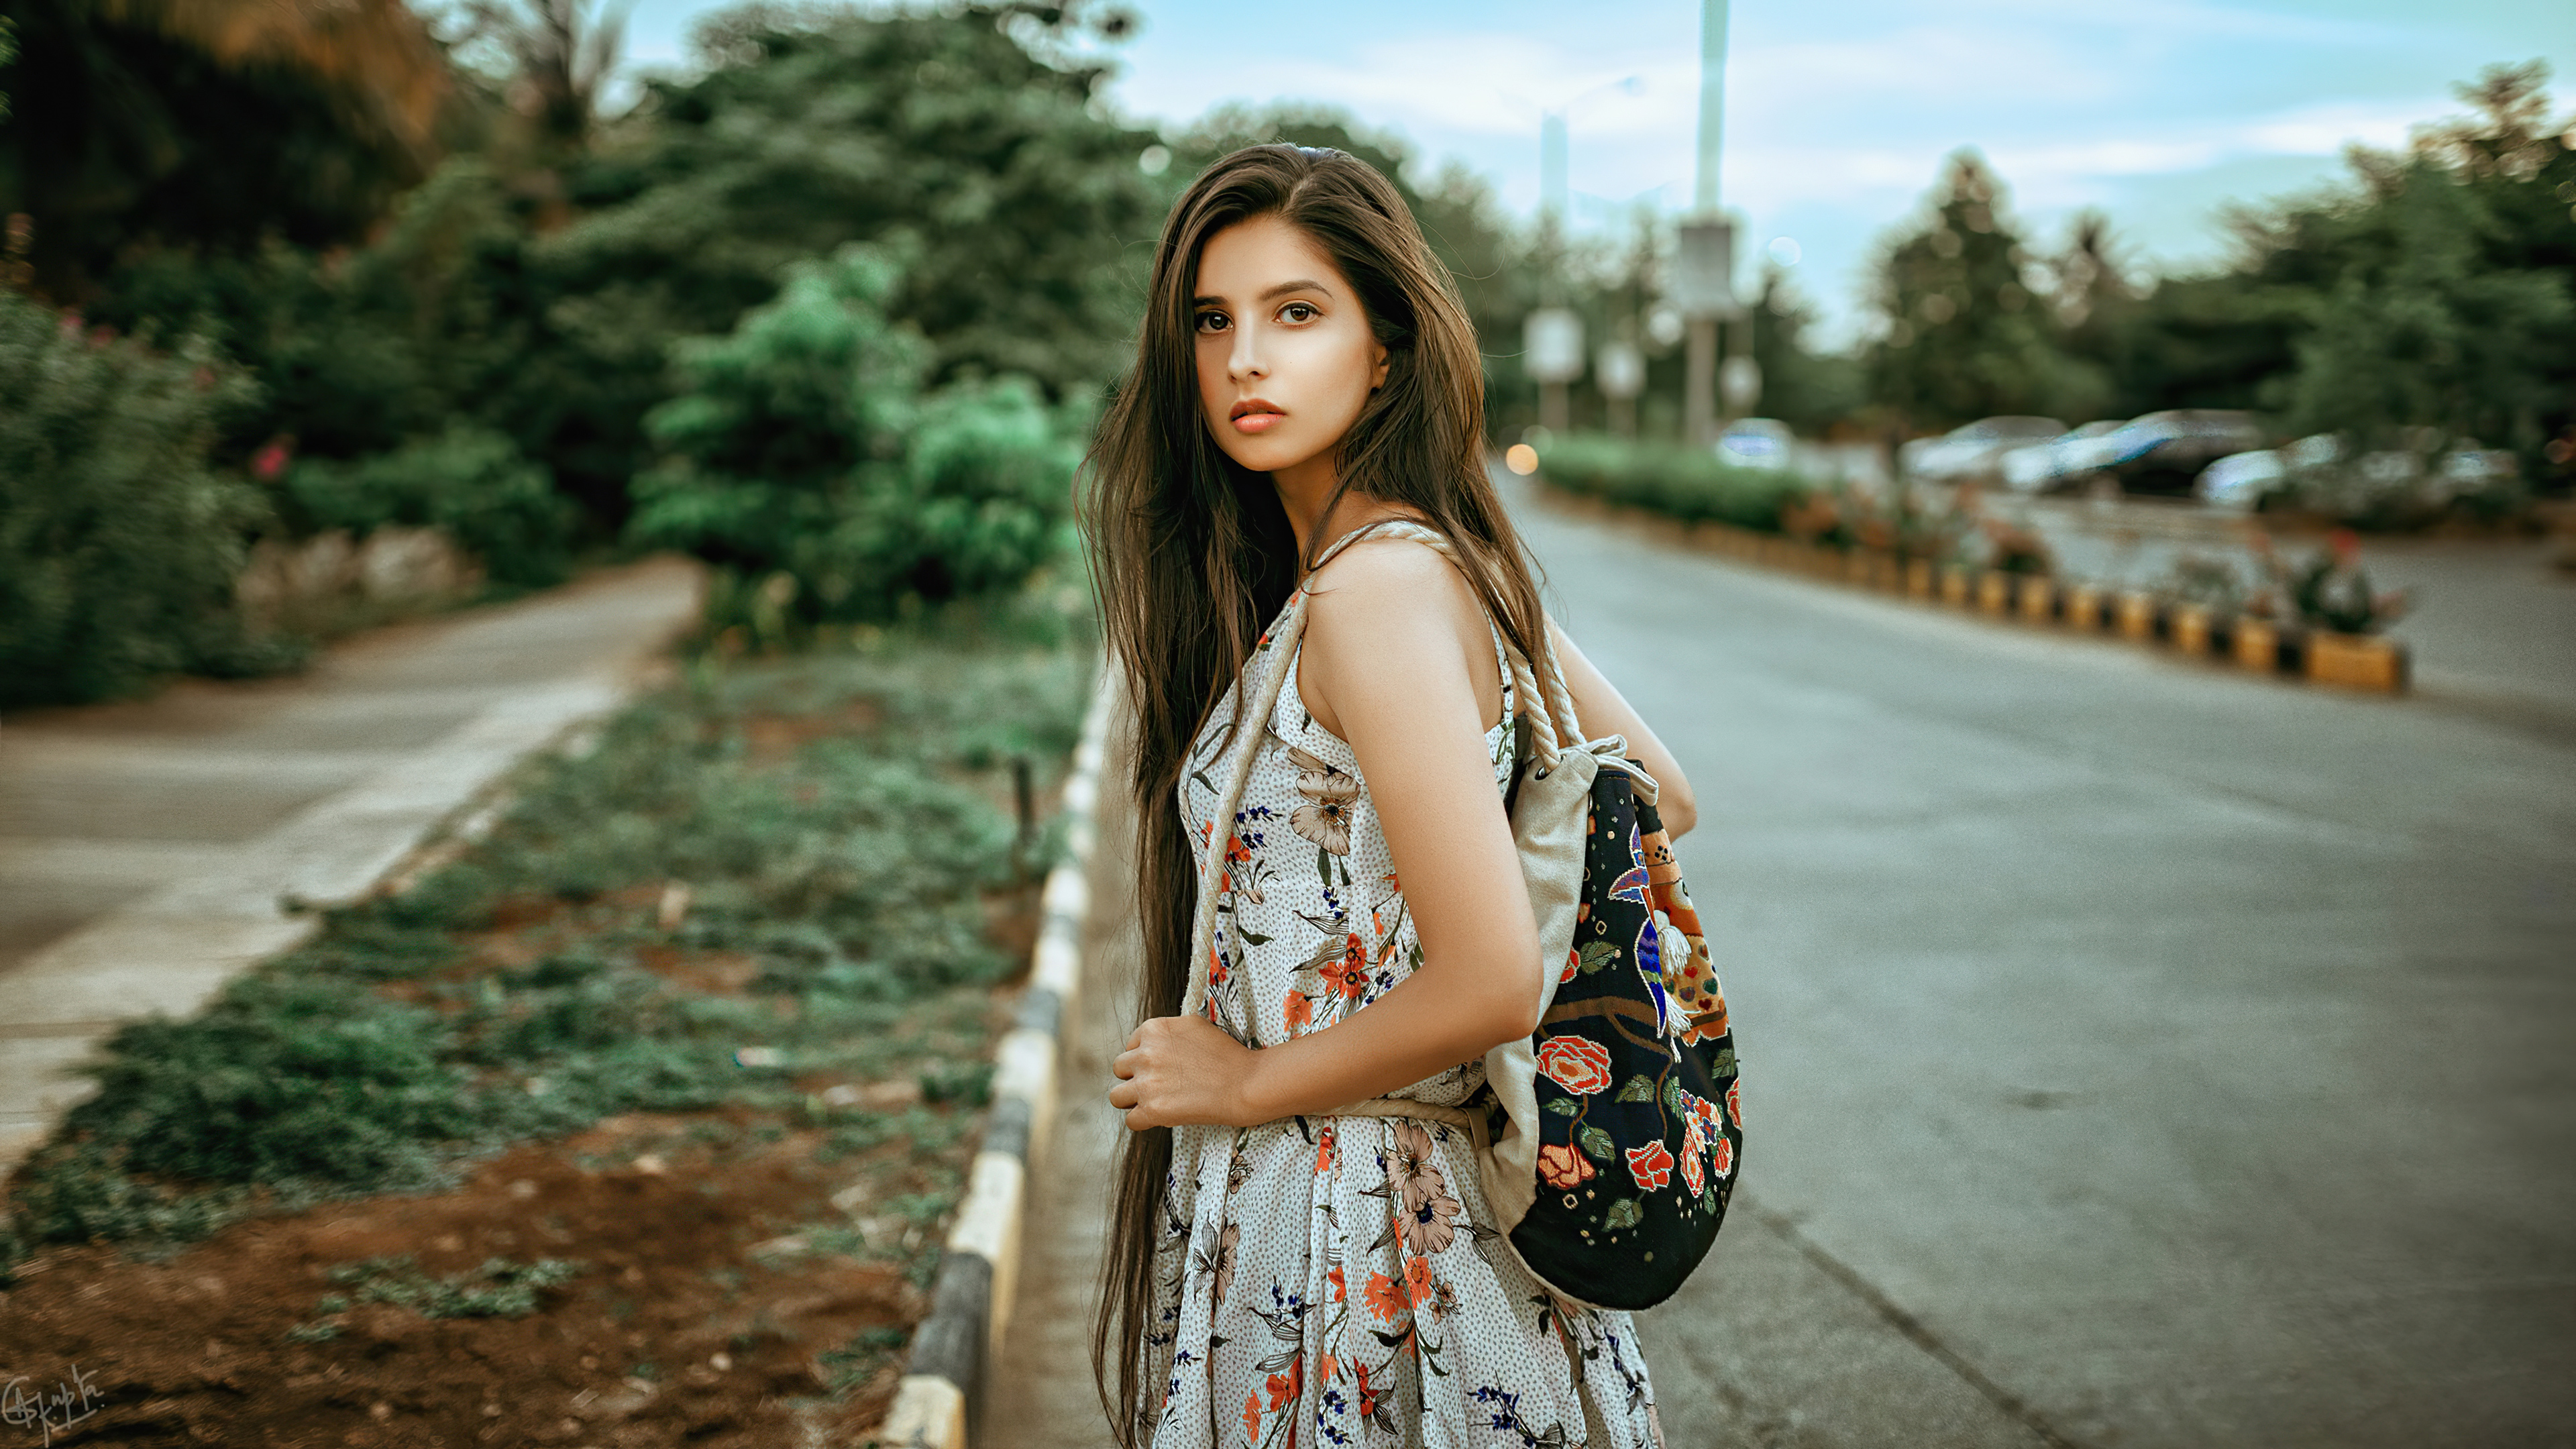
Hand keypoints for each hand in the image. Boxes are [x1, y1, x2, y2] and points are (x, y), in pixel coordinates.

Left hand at [1109, 1014, 1257, 1130]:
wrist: (1245, 1083)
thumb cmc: (1227, 1055)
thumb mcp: (1193, 1026)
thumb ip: (1167, 1033)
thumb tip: (1152, 1043)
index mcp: (1154, 1029)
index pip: (1131, 1046)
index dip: (1144, 1059)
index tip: (1161, 1068)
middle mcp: (1145, 1053)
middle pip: (1120, 1069)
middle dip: (1135, 1078)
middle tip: (1156, 1086)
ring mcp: (1146, 1082)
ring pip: (1116, 1097)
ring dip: (1132, 1101)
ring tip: (1152, 1103)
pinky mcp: (1153, 1109)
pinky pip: (1131, 1121)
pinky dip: (1143, 1122)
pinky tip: (1160, 1117)